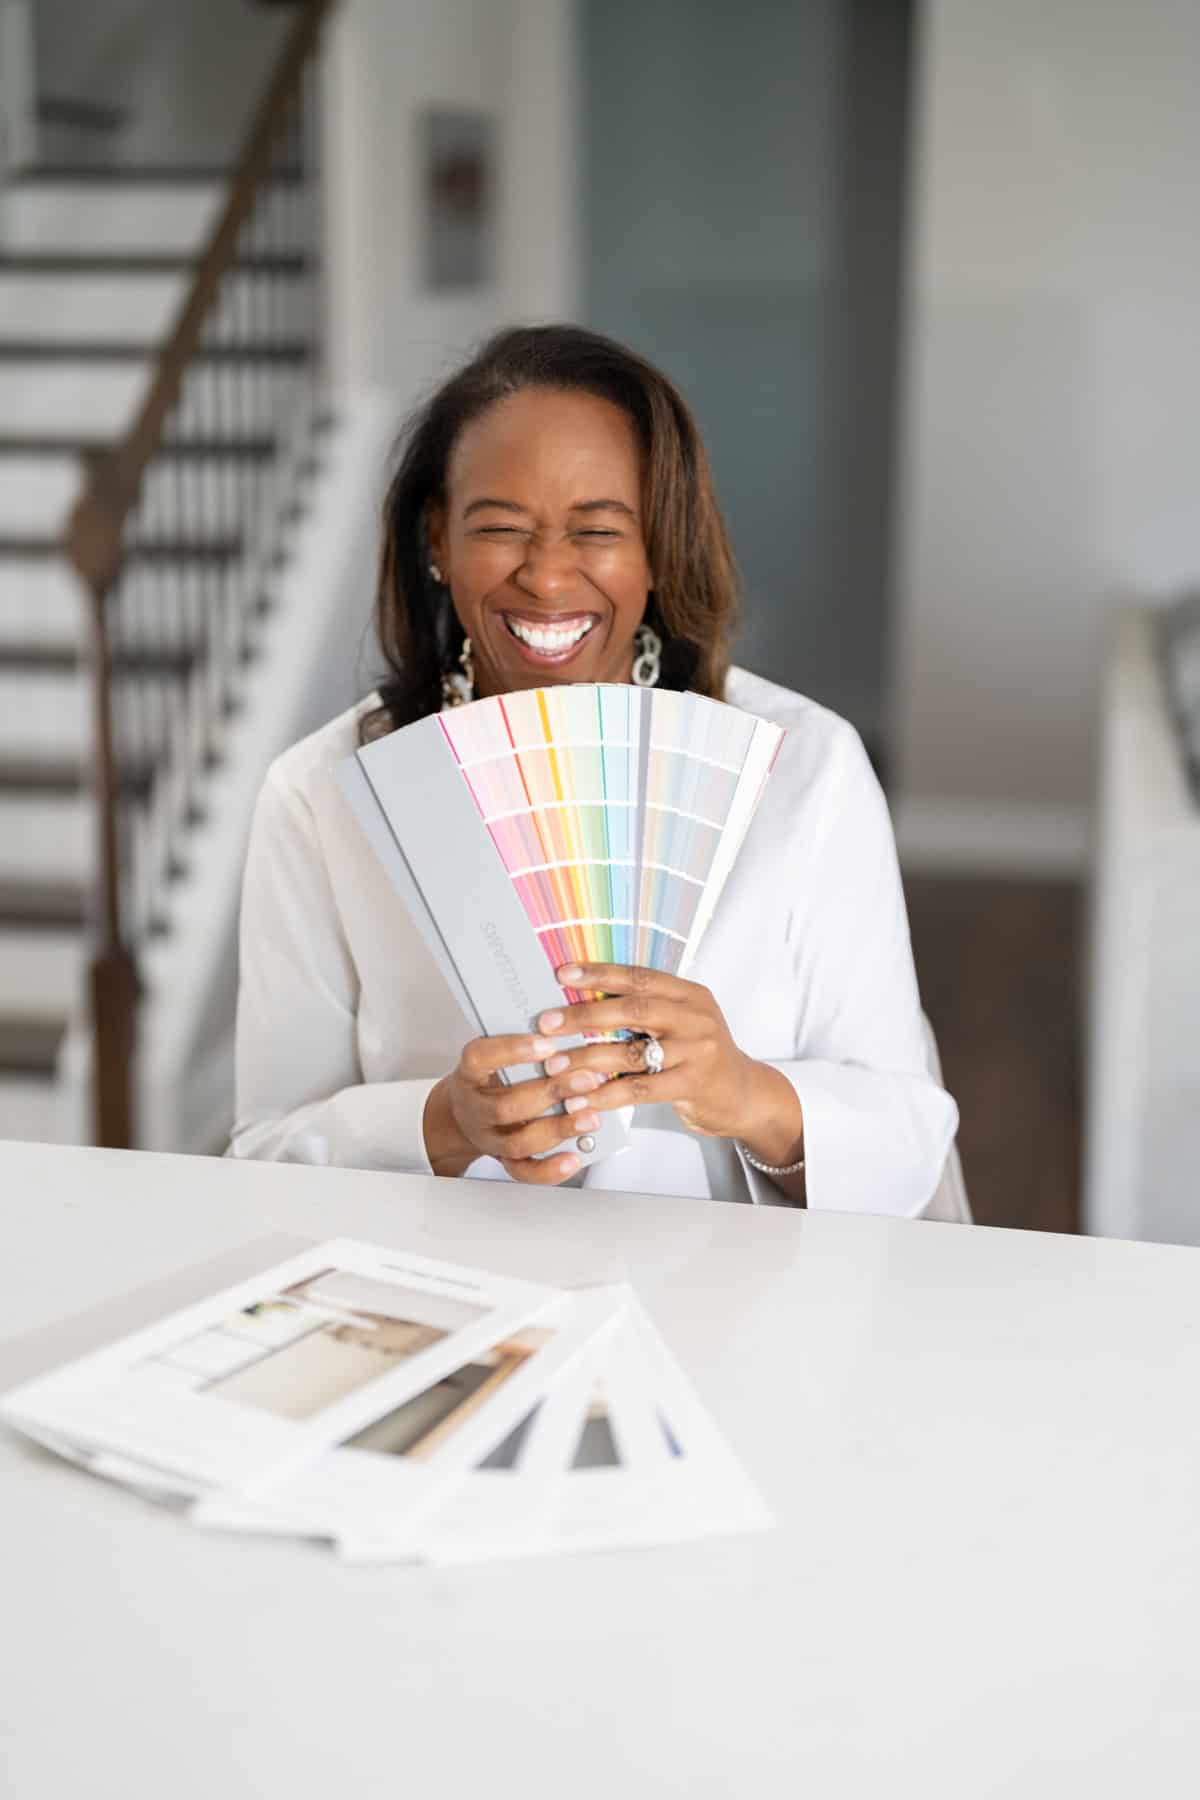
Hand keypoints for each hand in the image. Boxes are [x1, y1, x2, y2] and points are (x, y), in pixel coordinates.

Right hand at [422, 1031, 607, 1185]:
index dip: (512, 1051)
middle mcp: (476, 1109)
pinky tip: (574, 1158)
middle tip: (585, 1079)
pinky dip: (551, 1169)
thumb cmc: (489, 1077)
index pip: (479, 1058)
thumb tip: (566, 1025)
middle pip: (506, 1106)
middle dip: (550, 1093)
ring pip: (518, 1142)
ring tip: (590, 1117)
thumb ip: (524, 1044)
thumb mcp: (494, 1053)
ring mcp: (489, 1138)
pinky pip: (525, 1171)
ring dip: (558, 1129)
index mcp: (470, 1075)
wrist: (462, 1115)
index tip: (547, 1043)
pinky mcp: (504, 1159)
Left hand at [535, 963, 804, 1165]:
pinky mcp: (693, 1085)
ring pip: (631, 1052)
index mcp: (689, 994)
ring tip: (554, 1065)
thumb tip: (583, 999)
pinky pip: (640, 1089)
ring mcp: (697, 1051)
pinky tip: (581, 1099)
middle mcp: (696, 1017)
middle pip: (632, 1010)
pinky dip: (606, 1094)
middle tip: (547, 1023)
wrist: (744, 1095)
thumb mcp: (682, 1022)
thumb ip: (646, 1010)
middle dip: (584, 1015)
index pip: (639, 977)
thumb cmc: (700, 1056)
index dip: (600, 973)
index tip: (563, 973)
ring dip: (587, 1059)